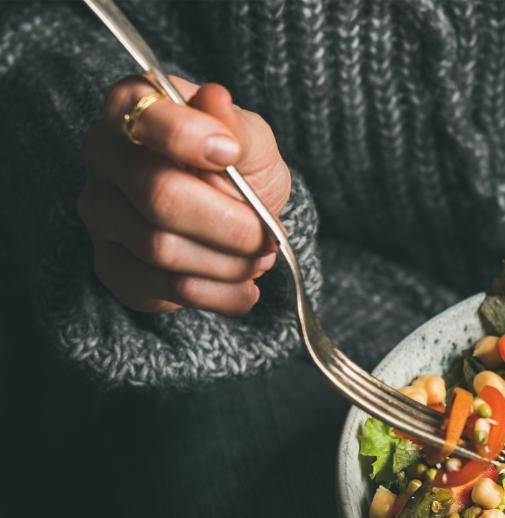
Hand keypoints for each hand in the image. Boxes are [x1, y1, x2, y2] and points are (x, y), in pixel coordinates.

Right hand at [79, 75, 290, 313]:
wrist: (235, 221)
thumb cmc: (238, 169)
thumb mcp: (252, 143)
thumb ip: (238, 129)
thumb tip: (215, 100)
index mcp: (133, 108)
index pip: (141, 116)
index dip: (187, 137)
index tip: (231, 155)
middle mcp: (105, 157)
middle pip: (157, 193)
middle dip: (227, 223)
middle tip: (267, 236)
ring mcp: (101, 212)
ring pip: (160, 247)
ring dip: (227, 263)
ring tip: (261, 259)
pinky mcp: (112, 264)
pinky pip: (163, 287)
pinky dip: (218, 294)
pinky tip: (245, 290)